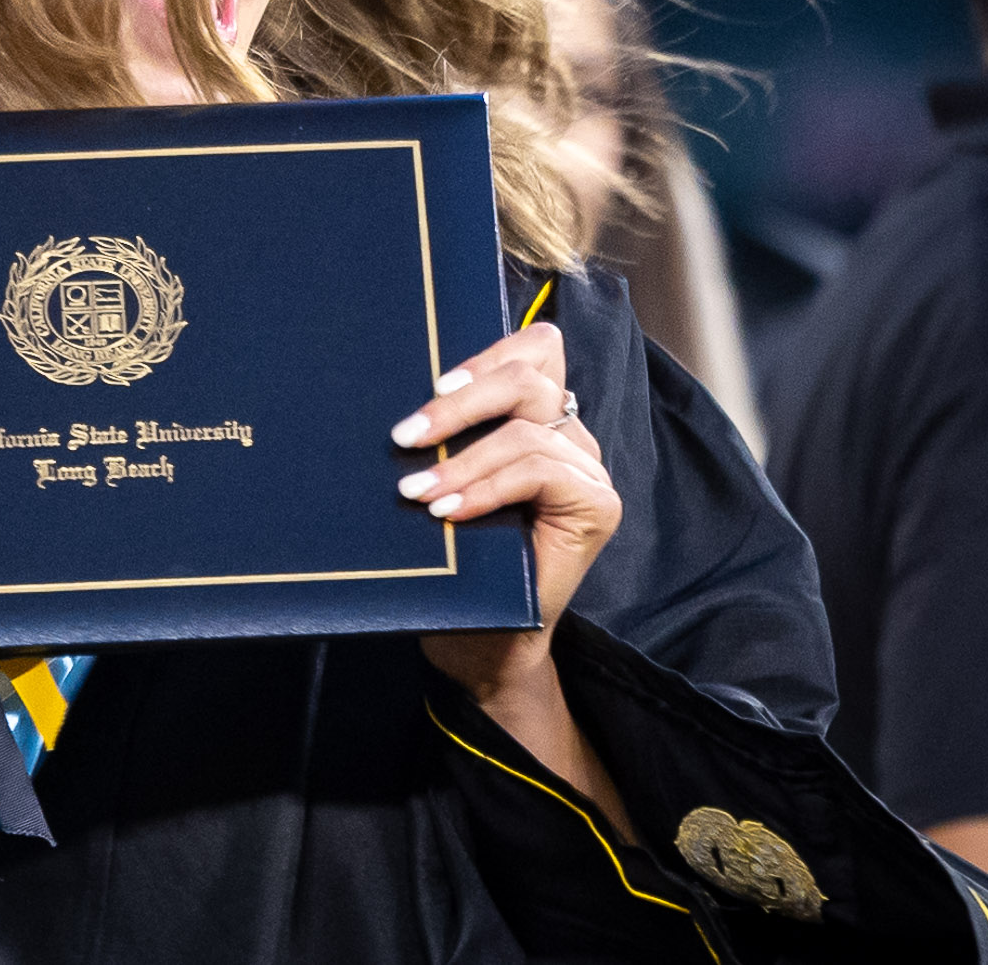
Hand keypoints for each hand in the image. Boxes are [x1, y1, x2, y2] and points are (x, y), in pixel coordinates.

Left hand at [392, 321, 620, 700]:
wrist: (483, 637)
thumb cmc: (454, 554)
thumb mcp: (442, 478)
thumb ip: (442, 433)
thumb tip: (391, 391)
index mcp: (537, 414)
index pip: (534, 349)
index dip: (485, 354)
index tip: (430, 386)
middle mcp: (569, 434)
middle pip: (528, 377)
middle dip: (462, 401)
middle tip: (405, 435)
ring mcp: (587, 469)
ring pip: (528, 429)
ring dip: (462, 459)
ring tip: (416, 491)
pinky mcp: (597, 506)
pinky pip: (542, 472)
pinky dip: (488, 489)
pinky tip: (448, 510)